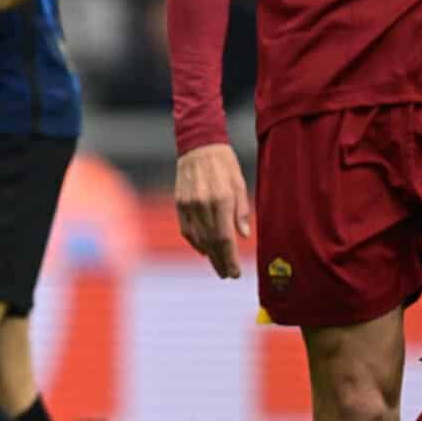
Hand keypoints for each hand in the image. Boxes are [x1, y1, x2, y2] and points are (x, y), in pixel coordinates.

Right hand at [174, 142, 251, 279]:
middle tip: (227, 274)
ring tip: (218, 265)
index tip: (235, 272)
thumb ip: (242, 211)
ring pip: (197, 238)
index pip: (224, 239)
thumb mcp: (239, 184)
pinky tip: (203, 250)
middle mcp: (202, 205)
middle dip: (220, 261)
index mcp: (221, 200)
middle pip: (210, 243)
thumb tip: (242, 236)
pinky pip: (186, 229)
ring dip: (208, 255)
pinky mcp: (179, 203)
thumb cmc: (225, 164)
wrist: (198, 146)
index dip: (229, 259)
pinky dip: (195, 242)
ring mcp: (188, 205)